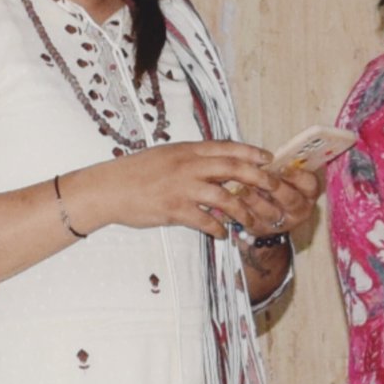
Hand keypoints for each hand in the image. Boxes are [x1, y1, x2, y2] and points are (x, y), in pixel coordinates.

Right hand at [65, 142, 319, 239]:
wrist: (108, 188)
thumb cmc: (136, 173)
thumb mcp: (166, 157)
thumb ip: (191, 160)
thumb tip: (214, 165)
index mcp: (187, 150)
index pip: (227, 148)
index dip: (251, 153)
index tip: (269, 159)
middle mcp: (188, 165)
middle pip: (234, 169)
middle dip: (260, 180)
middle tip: (275, 190)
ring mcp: (182, 187)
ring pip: (226, 198)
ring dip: (244, 212)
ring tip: (252, 223)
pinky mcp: (175, 209)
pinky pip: (206, 221)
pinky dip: (219, 230)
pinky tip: (223, 235)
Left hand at [222, 157, 322, 240]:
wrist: (264, 210)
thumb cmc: (274, 184)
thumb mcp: (282, 173)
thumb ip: (280, 165)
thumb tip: (268, 155)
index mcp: (307, 194)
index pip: (310, 184)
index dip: (298, 176)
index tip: (283, 167)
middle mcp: (298, 211)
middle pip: (290, 200)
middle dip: (275, 187)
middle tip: (262, 176)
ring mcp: (280, 223)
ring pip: (269, 212)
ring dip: (254, 199)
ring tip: (241, 187)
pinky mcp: (261, 229)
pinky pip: (251, 220)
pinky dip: (241, 208)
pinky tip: (232, 198)